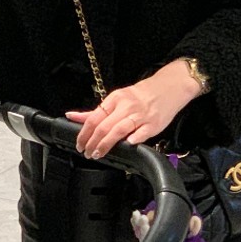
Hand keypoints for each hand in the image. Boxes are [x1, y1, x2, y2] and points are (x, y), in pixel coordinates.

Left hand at [66, 60, 203, 160]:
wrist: (168, 88)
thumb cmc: (140, 95)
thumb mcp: (116, 99)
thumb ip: (96, 111)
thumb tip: (72, 116)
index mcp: (115, 99)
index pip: (94, 118)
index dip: (84, 133)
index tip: (79, 144)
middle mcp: (126, 106)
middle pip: (103, 126)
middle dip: (92, 142)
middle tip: (87, 152)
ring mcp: (140, 115)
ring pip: (118, 131)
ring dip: (105, 145)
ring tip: (98, 153)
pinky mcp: (153, 124)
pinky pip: (140, 134)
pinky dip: (132, 140)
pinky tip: (125, 146)